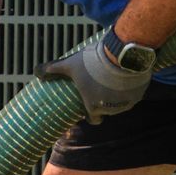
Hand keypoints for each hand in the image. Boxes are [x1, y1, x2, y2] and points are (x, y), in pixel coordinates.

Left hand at [36, 31, 152, 123]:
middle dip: (105, 101)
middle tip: (102, 87)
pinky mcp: (139, 94)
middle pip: (107, 111)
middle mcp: (110, 110)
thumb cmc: (93, 62)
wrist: (122, 54)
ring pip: (122, 103)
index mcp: (93, 107)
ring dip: (118, 96)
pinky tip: (127, 77)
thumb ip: (52, 69)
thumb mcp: (70, 64)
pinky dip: (131, 88)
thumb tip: (35, 72)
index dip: (91, 113)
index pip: (93, 120)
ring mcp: (126, 103)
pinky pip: (134, 94)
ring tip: (115, 80)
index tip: (90, 103)